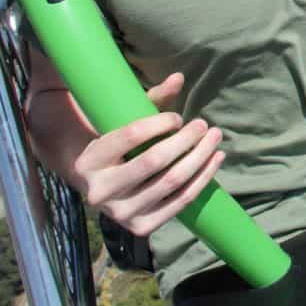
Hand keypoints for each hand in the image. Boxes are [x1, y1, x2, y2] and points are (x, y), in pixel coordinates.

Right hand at [72, 72, 224, 236]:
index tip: (178, 117)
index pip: (130, 135)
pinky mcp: (142, 227)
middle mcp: (100, 191)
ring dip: (200, 157)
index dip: (160, 122)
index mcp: (89, 161)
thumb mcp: (121, 122)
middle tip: (204, 125)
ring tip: (215, 138)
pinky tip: (216, 159)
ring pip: (172, 182)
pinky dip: (203, 179)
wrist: (96, 187)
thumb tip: (179, 78)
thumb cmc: (115, 147)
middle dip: (186, 139)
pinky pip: (181, 202)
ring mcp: (121, 214)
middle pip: (154, 160)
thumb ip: (149, 99)